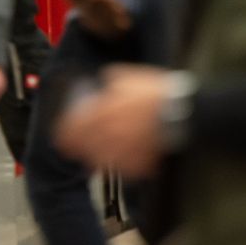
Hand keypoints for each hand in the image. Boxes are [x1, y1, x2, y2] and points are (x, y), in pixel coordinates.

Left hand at [54, 65, 168, 178]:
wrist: (182, 113)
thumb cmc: (156, 93)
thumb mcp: (132, 76)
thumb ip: (113, 78)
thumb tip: (104, 80)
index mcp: (103, 113)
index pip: (73, 129)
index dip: (65, 134)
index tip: (63, 136)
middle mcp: (108, 135)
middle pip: (84, 149)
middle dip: (79, 148)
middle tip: (78, 148)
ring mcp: (122, 152)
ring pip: (101, 161)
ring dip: (98, 156)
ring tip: (102, 152)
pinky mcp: (138, 165)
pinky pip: (123, 168)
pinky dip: (121, 164)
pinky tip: (124, 158)